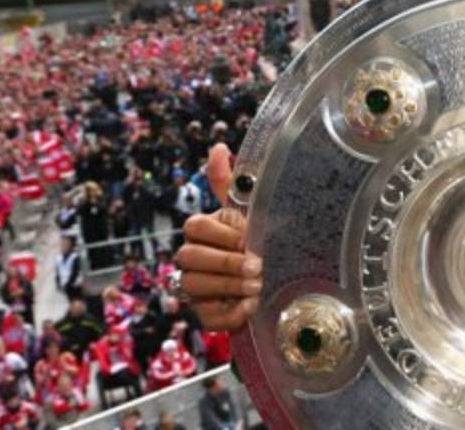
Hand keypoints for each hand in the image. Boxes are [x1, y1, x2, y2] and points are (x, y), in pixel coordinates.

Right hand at [174, 144, 260, 329]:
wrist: (273, 279)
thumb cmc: (256, 241)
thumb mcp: (248, 212)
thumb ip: (230, 183)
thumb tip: (219, 147)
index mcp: (202, 230)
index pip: (196, 226)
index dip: (222, 234)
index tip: (248, 238)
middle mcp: (191, 258)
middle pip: (191, 258)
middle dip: (226, 263)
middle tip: (257, 267)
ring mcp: (194, 288)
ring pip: (194, 286)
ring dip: (228, 287)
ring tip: (257, 286)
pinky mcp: (204, 315)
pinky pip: (207, 316)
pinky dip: (230, 313)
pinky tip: (250, 307)